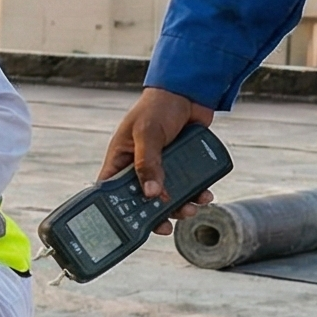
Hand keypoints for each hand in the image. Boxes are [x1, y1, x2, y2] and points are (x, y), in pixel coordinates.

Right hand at [101, 87, 218, 230]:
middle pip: (143, 201)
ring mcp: (163, 168)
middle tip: (166, 224)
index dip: (117, 210)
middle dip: (156, 213)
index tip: (128, 225)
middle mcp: (140, 168)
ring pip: (168, 198)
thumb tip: (152, 193)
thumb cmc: (158, 106)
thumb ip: (148, 163)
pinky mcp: (183, 166)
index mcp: (121, 160)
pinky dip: (197, 194)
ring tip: (192, 208)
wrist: (190, 92)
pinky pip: (189, 187)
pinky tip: (205, 195)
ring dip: (180, 207)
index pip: (112, 191)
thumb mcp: (148, 133)